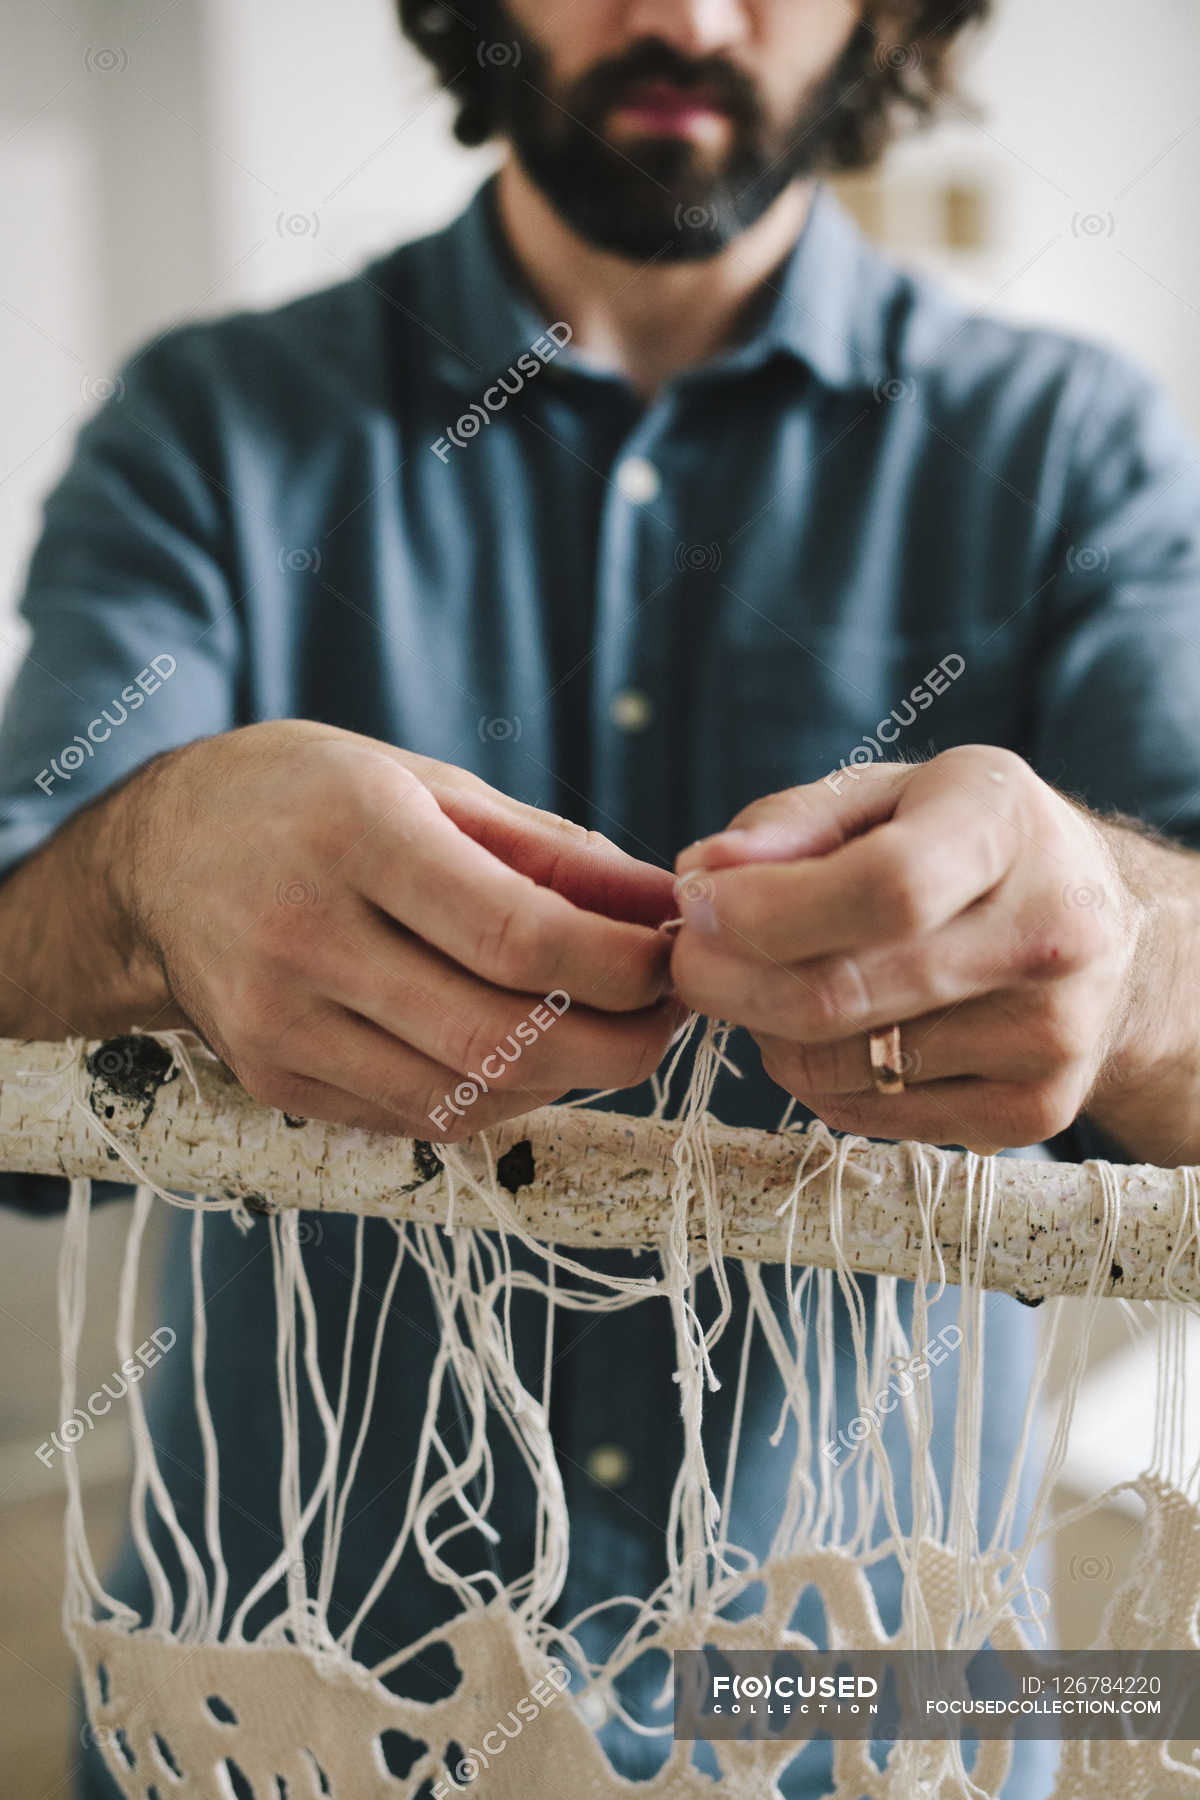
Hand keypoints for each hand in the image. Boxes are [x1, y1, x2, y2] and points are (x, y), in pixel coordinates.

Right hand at [122, 720, 677, 1137]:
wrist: (153, 861)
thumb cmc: (303, 799)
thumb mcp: (423, 781)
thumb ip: (547, 850)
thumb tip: (660, 905)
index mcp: (353, 835)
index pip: (517, 934)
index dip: (621, 965)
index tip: (675, 959)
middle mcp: (305, 936)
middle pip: (499, 1036)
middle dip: (617, 1043)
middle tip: (668, 1016)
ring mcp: (281, 1022)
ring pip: (465, 1095)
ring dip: (566, 1078)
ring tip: (609, 1031)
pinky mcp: (274, 1079)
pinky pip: (419, 1116)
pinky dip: (498, 1096)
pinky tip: (529, 1055)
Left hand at [670, 747, 1144, 1152]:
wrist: (1102, 928)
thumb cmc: (965, 844)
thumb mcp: (887, 794)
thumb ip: (789, 823)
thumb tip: (704, 870)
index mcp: (1007, 827)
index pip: (885, 888)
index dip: (768, 910)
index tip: (698, 906)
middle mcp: (1049, 935)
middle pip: (844, 993)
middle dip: (730, 981)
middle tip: (689, 960)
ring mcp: (1049, 1036)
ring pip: (838, 1065)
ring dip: (767, 1031)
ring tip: (778, 984)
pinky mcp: (1036, 1114)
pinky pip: (866, 1112)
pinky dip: (818, 1077)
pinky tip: (838, 1030)